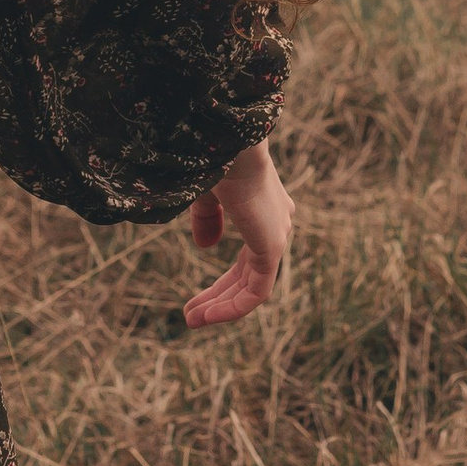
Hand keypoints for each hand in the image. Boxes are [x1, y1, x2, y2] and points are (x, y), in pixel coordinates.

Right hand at [183, 137, 293, 326]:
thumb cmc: (214, 158)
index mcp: (265, 208)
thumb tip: (207, 247)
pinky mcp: (272, 246)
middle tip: (190, 315)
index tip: (193, 300)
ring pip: (252, 286)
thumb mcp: (206, 193)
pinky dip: (232, 307)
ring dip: (221, 306)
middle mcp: (277, 222)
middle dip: (218, 297)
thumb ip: (208, 219)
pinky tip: (206, 316)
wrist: (226, 145)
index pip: (248, 259)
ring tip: (191, 320)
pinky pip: (256, 291)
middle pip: (248, 275)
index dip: (222, 283)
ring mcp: (277, 235)